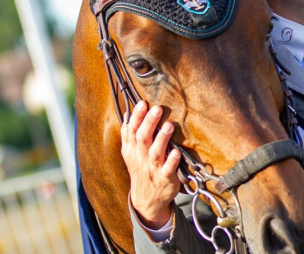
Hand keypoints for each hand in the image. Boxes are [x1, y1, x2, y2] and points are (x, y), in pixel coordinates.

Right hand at [120, 100, 180, 228]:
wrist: (146, 200)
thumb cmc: (141, 170)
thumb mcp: (131, 154)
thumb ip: (129, 135)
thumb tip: (127, 113)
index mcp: (132, 150)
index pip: (131, 131)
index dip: (137, 116)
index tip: (143, 103)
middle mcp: (141, 158)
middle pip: (142, 138)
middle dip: (149, 122)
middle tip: (157, 108)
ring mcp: (153, 169)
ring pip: (155, 152)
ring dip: (162, 139)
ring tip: (169, 125)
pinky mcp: (165, 179)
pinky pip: (168, 170)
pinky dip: (172, 161)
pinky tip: (177, 151)